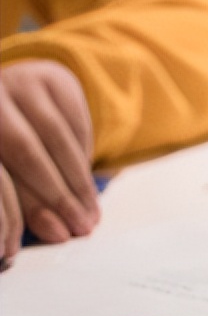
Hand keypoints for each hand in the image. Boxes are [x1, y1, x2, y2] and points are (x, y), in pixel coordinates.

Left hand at [0, 60, 98, 249]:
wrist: (18, 96)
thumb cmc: (5, 148)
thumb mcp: (6, 177)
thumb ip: (24, 203)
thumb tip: (55, 232)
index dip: (18, 207)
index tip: (47, 238)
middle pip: (23, 151)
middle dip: (56, 196)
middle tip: (79, 227)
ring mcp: (18, 81)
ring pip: (55, 138)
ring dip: (79, 183)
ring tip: (91, 216)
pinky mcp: (53, 78)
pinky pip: (75, 123)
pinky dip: (85, 157)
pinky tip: (89, 186)